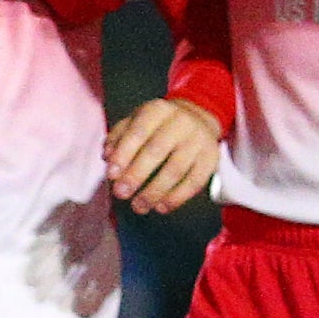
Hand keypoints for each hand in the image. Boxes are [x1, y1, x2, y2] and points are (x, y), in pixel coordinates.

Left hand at [106, 97, 221, 215]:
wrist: (198, 118)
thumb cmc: (157, 124)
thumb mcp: (136, 121)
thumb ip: (118, 137)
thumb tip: (107, 157)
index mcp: (158, 110)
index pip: (138, 132)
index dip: (124, 154)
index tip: (111, 175)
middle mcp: (181, 122)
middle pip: (157, 151)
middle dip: (136, 175)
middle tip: (121, 194)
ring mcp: (199, 140)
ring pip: (176, 169)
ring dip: (155, 191)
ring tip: (139, 206)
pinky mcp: (211, 159)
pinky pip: (195, 182)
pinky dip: (177, 197)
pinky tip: (161, 207)